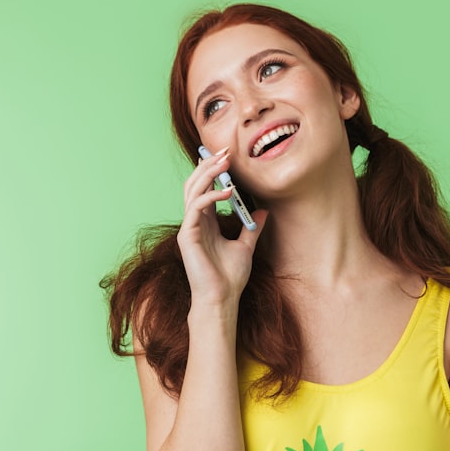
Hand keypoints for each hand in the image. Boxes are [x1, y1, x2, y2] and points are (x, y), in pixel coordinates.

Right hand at [177, 149, 268, 306]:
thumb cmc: (230, 278)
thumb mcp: (246, 247)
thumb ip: (251, 228)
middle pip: (194, 184)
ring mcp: (188, 227)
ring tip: (225, 162)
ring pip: (192, 190)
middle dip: (208, 165)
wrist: (221, 299)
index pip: (204, 188)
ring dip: (208, 173)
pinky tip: (228, 191)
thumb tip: (263, 212)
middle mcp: (194, 222)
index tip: (227, 156)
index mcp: (205, 222)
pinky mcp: (187, 235)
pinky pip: (197, 207)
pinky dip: (211, 195)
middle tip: (226, 151)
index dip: (213, 170)